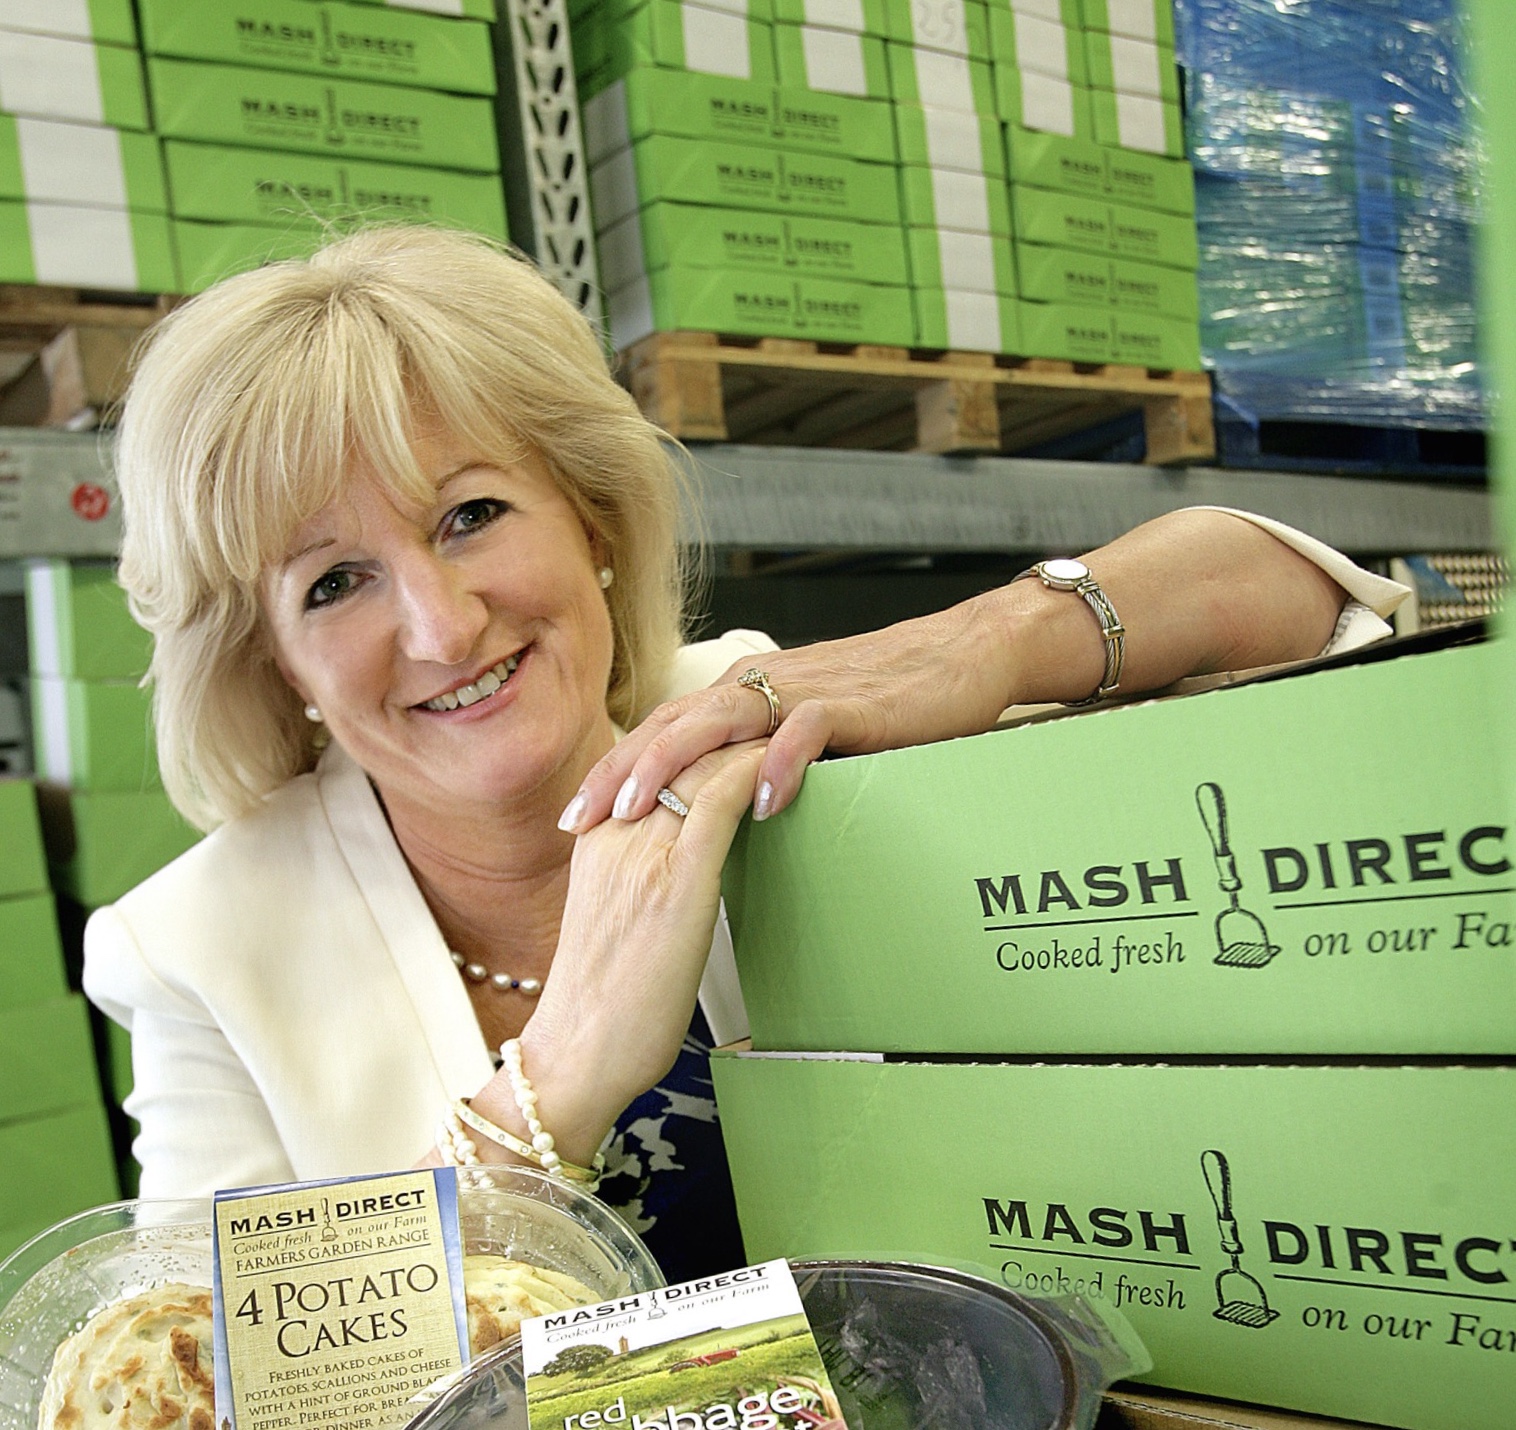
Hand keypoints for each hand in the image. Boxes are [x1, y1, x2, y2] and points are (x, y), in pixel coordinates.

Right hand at [468, 741, 766, 1164]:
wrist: (576, 1056)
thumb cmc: (602, 1005)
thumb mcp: (613, 920)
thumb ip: (640, 879)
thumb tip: (685, 868)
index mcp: (596, 839)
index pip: (650, 760)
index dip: (698, 737)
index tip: (740, 730)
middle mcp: (614, 833)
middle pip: (675, 750)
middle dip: (728, 726)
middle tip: (777, 715)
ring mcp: (642, 855)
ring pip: (700, 765)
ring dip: (749, 740)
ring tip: (792, 729)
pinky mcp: (676, 882)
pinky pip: (718, 801)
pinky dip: (754, 774)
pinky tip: (783, 767)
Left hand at [561, 511, 1351, 832]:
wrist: (967, 653)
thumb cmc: (887, 697)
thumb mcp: (808, 725)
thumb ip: (761, 754)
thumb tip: (716, 813)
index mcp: (744, 690)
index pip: (662, 730)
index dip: (614, 770)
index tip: (573, 819)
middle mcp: (761, 684)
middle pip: (673, 726)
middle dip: (621, 775)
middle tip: (578, 824)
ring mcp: (806, 690)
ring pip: (723, 722)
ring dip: (678, 766)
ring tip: (642, 812)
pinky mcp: (855, 702)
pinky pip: (812, 730)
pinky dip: (786, 762)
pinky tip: (767, 801)